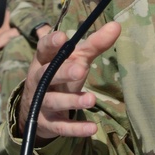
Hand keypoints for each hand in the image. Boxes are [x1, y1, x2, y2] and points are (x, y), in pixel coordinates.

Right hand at [18, 22, 121, 142]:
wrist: (38, 109)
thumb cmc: (61, 75)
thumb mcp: (76, 59)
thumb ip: (94, 44)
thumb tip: (116, 25)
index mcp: (44, 60)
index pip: (44, 49)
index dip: (51, 43)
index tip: (62, 38)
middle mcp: (39, 81)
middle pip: (47, 75)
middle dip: (63, 73)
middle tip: (80, 69)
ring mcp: (42, 103)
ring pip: (54, 102)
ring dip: (72, 101)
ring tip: (91, 100)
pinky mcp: (49, 123)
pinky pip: (62, 127)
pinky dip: (76, 128)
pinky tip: (92, 128)